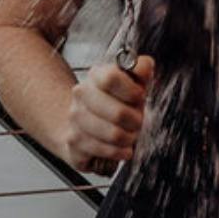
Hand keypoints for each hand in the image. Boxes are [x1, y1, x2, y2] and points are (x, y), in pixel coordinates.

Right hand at [64, 55, 153, 173]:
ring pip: (114, 134)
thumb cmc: (115, 102)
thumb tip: (146, 65)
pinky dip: (119, 152)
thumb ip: (142, 70)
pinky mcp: (73, 142)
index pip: (111, 78)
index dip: (132, 91)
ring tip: (129, 135)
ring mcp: (75, 119)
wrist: (86, 125)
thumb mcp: (133, 83)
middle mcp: (81, 95)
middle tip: (137, 122)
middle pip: (118, 113)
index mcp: (96, 75)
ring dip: (129, 138)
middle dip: (136, 121)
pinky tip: (120, 148)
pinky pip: (106, 151)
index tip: (139, 97)